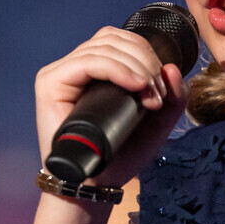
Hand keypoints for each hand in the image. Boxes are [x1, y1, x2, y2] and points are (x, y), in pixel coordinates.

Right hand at [34, 27, 186, 187]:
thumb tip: (172, 68)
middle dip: (145, 61)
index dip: (147, 54)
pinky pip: (87, 62)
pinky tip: (136, 85)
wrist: (96, 184)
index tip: (162, 89)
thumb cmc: (120, 155)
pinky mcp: (50, 82)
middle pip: (113, 38)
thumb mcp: (157, 123)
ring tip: (149, 96)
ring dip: (136, 67)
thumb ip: (174, 98)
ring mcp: (60, 73)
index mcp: (95, 70)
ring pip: (103, 47)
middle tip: (157, 94)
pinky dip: (116, 69)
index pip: (120, 40)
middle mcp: (75, 67)